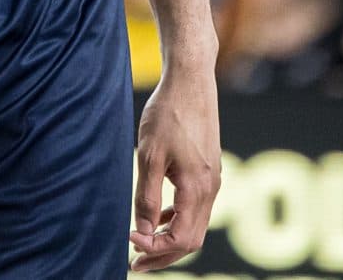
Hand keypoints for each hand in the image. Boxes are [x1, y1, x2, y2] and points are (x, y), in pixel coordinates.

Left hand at [129, 66, 220, 270]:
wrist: (190, 81)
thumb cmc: (168, 114)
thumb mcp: (149, 156)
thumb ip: (145, 197)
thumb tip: (142, 232)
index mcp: (197, 188)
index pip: (181, 240)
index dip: (155, 249)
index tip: (129, 243)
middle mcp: (211, 189)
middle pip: (192, 240)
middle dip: (163, 254)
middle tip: (134, 262)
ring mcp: (213, 180)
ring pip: (195, 225)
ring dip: (170, 239)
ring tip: (143, 244)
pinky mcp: (209, 170)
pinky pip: (196, 208)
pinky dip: (177, 219)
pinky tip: (157, 216)